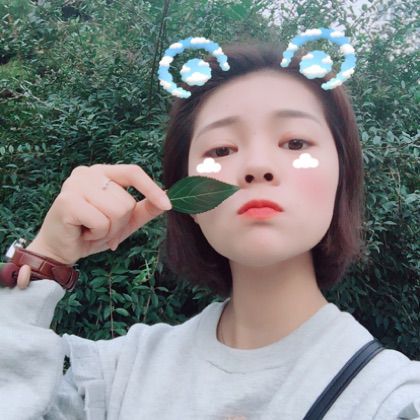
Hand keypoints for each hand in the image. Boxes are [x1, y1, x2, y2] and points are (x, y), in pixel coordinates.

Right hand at [26, 164, 171, 267]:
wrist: (62, 249)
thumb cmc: (92, 231)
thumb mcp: (125, 221)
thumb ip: (145, 208)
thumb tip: (169, 198)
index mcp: (103, 173)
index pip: (133, 172)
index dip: (152, 189)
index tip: (168, 205)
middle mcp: (88, 173)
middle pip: (127, 200)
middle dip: (119, 223)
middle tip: (100, 227)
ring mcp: (75, 184)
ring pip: (117, 211)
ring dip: (108, 230)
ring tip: (91, 230)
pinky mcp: (67, 200)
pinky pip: (101, 222)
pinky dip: (97, 234)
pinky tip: (83, 233)